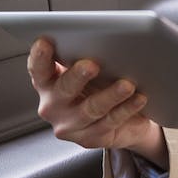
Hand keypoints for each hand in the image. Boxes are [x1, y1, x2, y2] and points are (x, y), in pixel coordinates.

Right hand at [27, 38, 167, 166]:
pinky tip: (139, 98)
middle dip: (78, 76)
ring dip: (110, 95)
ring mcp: (70, 125)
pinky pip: (110, 122)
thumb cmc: (101, 84)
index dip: (39, 56)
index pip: (38, 68)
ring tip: (127, 84)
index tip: (45, 42)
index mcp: (48, 83)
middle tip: (92, 64)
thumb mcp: (91, 69)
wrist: (123, 118)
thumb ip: (85, 56)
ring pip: (90, 109)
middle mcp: (53, 106)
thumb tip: (102, 38)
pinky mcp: (90, 138)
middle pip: (63, 89)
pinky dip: (126, 108)